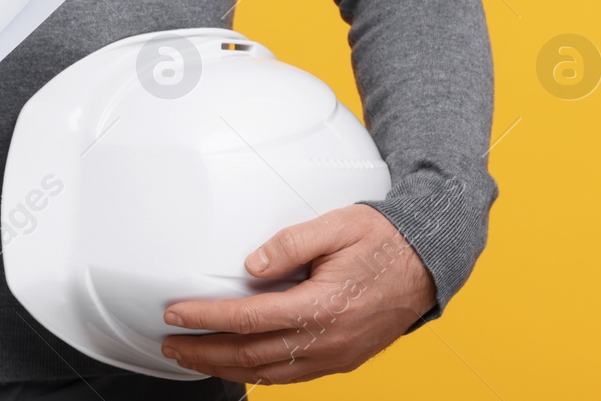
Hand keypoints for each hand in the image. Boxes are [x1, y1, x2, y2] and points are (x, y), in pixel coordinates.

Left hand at [160, 205, 436, 383]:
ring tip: (194, 357)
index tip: (176, 314)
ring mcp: (336, 355)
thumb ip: (290, 244)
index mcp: (322, 307)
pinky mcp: (342, 359)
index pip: (248, 319)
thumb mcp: (337, 226)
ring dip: (226, 367)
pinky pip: (291, 375)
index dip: (206, 319)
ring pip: (269, 373)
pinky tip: (239, 365)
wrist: (429, 263)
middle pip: (251, 355)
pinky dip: (258, 373)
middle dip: (205, 352)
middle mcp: (328, 340)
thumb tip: (251, 267)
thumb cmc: (383, 241)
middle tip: (171, 345)